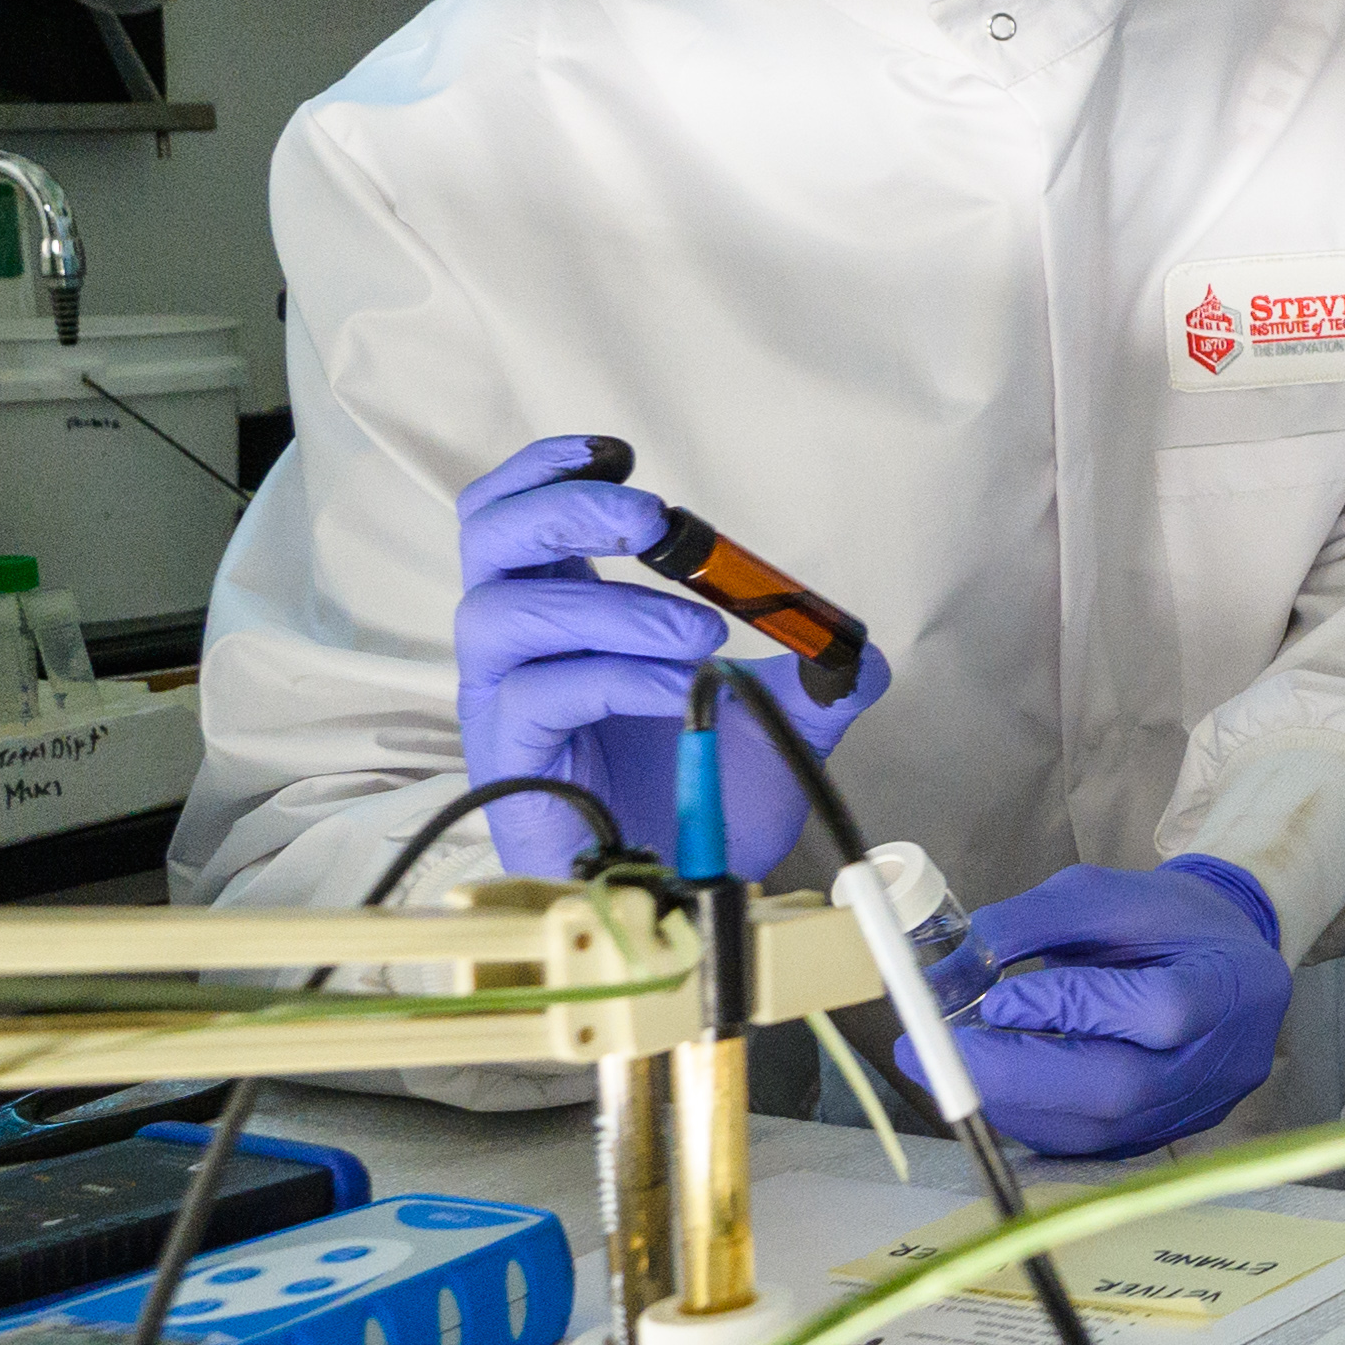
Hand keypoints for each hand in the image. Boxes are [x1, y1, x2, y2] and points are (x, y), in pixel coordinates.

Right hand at [452, 435, 884, 868]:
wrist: (683, 890)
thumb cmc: (699, 796)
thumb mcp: (772, 720)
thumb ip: (817, 677)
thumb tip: (857, 652)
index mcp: (561, 613)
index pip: (508, 513)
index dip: (546, 470)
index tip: (618, 454)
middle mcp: (516, 647)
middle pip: (487, 538)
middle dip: (566, 510)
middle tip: (656, 523)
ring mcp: (502, 703)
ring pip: (505, 613)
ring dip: (613, 607)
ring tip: (699, 635)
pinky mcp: (511, 759)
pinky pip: (539, 692)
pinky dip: (617, 675)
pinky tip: (680, 689)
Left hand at [917, 857, 1290, 1155]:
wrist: (1224, 963)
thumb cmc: (1166, 922)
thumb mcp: (1104, 894)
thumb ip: (1026, 924)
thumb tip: (944, 977)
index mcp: (1233, 985)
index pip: (1160, 1009)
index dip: (1075, 1008)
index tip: (996, 1000)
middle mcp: (1223, 1063)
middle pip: (1121, 1090)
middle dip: (1015, 1073)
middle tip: (931, 1053)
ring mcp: (1193, 1111)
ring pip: (1096, 1131)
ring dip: (1008, 1102)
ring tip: (947, 1066)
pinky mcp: (1160, 1138)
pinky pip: (1085, 1145)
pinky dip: (1026, 1117)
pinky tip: (990, 1085)